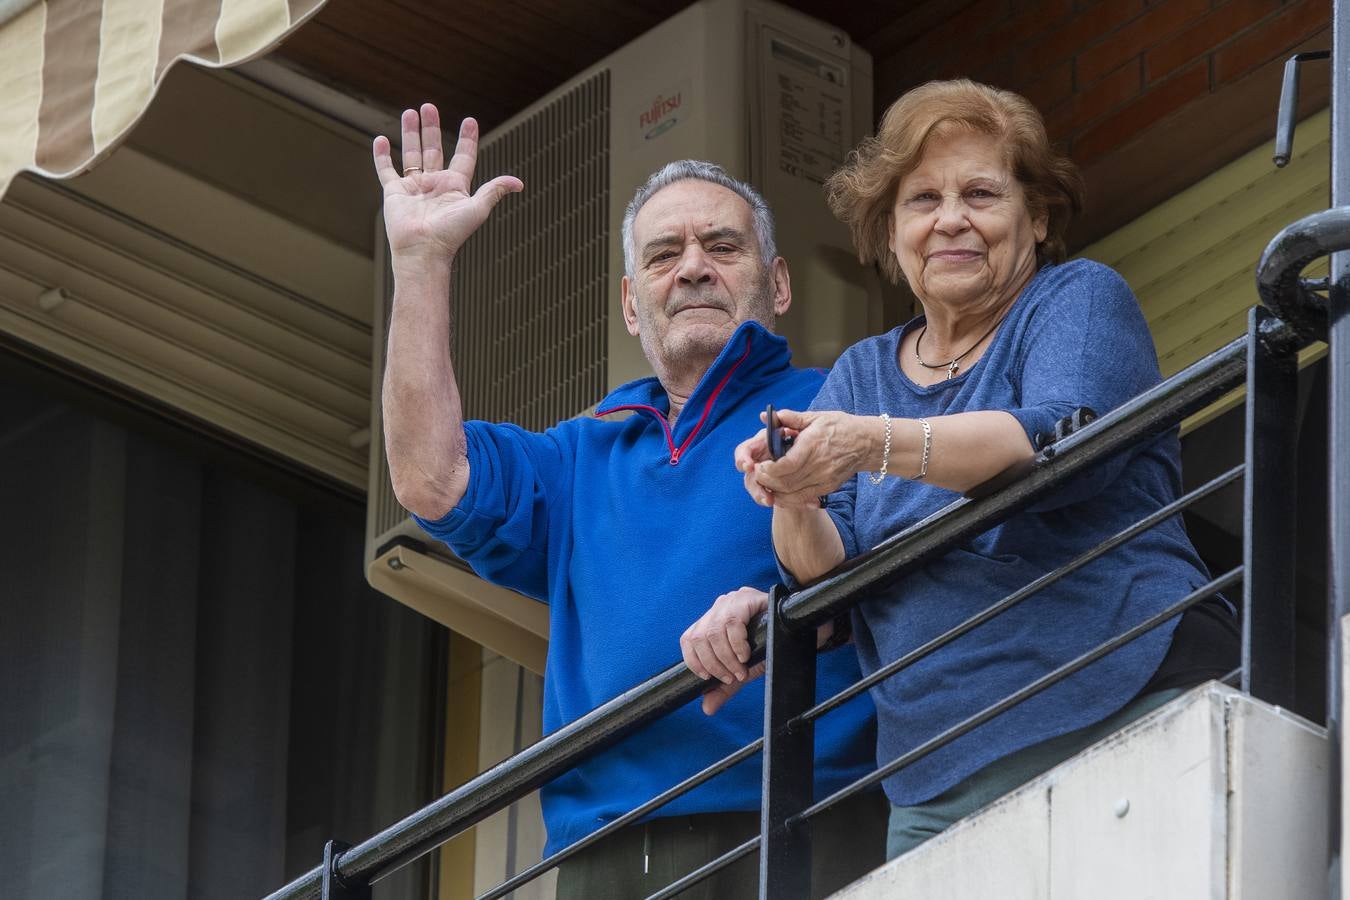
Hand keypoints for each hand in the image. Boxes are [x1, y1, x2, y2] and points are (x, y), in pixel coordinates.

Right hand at [372, 104, 522, 261]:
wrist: (423, 250)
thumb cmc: (451, 234)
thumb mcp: (477, 209)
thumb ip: (494, 191)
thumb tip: (519, 183)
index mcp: (455, 186)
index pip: (463, 157)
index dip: (467, 140)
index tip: (469, 121)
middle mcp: (435, 185)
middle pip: (434, 149)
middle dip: (431, 128)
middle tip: (430, 106)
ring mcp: (414, 188)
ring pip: (411, 154)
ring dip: (410, 133)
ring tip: (410, 112)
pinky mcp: (394, 193)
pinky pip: (386, 170)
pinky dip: (382, 156)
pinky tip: (381, 140)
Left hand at [680, 587, 768, 714]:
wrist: (794, 629)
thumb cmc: (765, 646)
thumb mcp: (742, 668)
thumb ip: (724, 686)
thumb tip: (707, 708)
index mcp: (711, 621)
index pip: (688, 638)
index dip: (693, 660)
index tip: (706, 678)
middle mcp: (718, 608)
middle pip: (699, 637)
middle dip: (714, 664)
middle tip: (731, 677)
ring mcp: (731, 600)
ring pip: (714, 631)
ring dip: (726, 657)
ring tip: (740, 670)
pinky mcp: (746, 597)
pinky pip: (733, 622)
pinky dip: (737, 644)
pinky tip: (745, 654)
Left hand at [736, 409, 873, 508]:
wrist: (867, 443)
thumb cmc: (840, 426)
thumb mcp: (816, 417)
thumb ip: (790, 418)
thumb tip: (766, 415)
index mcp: (813, 444)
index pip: (786, 465)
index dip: (768, 470)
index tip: (759, 466)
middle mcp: (819, 464)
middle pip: (785, 481)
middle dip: (767, 480)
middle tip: (757, 474)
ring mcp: (824, 478)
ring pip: (792, 492)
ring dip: (774, 490)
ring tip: (766, 481)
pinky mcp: (828, 487)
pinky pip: (803, 498)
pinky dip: (788, 497)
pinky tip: (779, 491)